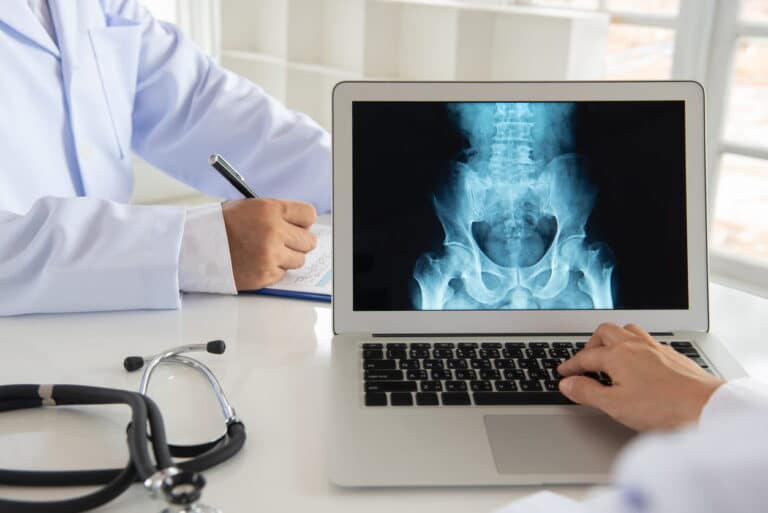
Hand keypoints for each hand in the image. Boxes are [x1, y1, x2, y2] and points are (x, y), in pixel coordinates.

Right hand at [222, 198, 316, 289]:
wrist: (195, 247)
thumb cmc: (220, 225)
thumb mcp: (249, 207)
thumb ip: (276, 213)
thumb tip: (299, 224)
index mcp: (270, 209)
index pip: (309, 215)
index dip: (303, 221)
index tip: (298, 225)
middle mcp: (274, 232)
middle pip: (309, 241)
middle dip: (298, 242)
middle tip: (285, 242)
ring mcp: (270, 256)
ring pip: (299, 260)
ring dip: (287, 258)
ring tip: (267, 252)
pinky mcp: (265, 275)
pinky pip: (282, 274)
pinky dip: (272, 270)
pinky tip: (256, 262)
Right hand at [557, 323, 724, 431]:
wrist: (706, 408)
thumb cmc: (663, 407)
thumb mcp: (615, 405)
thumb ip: (587, 392)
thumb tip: (568, 383)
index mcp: (618, 355)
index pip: (586, 357)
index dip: (571, 365)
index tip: (563, 373)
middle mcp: (636, 345)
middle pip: (605, 332)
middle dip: (590, 345)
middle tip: (585, 361)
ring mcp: (656, 348)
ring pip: (628, 330)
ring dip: (614, 339)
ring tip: (610, 354)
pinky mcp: (673, 355)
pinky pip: (647, 340)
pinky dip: (634, 346)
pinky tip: (639, 361)